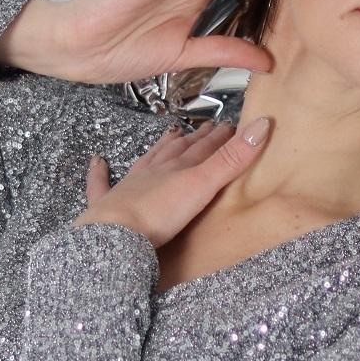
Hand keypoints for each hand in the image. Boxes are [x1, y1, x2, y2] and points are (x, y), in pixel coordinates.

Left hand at [71, 117, 273, 246]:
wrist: (116, 236)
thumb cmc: (160, 212)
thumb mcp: (203, 185)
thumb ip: (231, 159)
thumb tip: (263, 124)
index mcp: (176, 168)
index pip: (202, 148)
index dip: (218, 136)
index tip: (229, 124)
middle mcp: (152, 172)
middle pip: (176, 151)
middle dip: (193, 139)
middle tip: (205, 127)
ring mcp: (127, 188)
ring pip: (146, 162)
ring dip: (158, 149)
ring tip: (169, 135)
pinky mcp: (106, 207)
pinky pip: (100, 185)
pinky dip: (98, 173)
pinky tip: (96, 162)